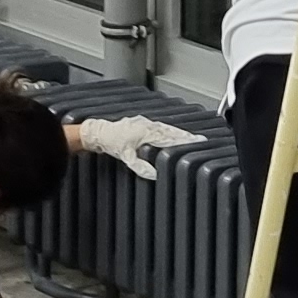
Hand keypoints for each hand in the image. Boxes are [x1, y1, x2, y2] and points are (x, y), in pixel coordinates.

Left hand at [72, 113, 202, 180]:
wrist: (98, 133)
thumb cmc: (111, 142)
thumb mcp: (126, 157)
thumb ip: (140, 167)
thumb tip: (154, 175)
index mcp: (147, 132)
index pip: (171, 137)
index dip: (185, 140)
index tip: (198, 141)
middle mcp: (147, 125)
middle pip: (171, 131)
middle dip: (186, 135)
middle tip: (200, 139)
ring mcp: (144, 123)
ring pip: (166, 127)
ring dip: (178, 132)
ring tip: (189, 137)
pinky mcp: (140, 123)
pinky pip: (159, 126)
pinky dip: (168, 129)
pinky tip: (170, 132)